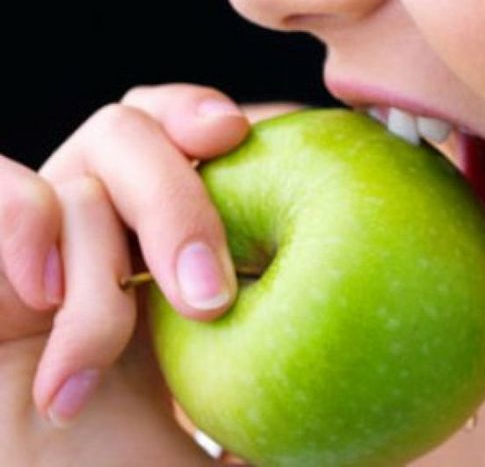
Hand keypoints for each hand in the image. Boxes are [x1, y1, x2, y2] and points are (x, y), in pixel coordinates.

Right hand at [0, 84, 299, 464]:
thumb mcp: (224, 432)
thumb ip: (286, 417)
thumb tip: (378, 439)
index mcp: (162, 241)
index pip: (191, 139)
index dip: (216, 119)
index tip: (247, 138)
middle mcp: (102, 223)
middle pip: (143, 130)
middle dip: (181, 198)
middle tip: (209, 294)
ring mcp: (36, 238)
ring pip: (85, 165)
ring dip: (109, 251)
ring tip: (116, 340)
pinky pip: (0, 190)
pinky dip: (27, 226)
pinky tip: (45, 300)